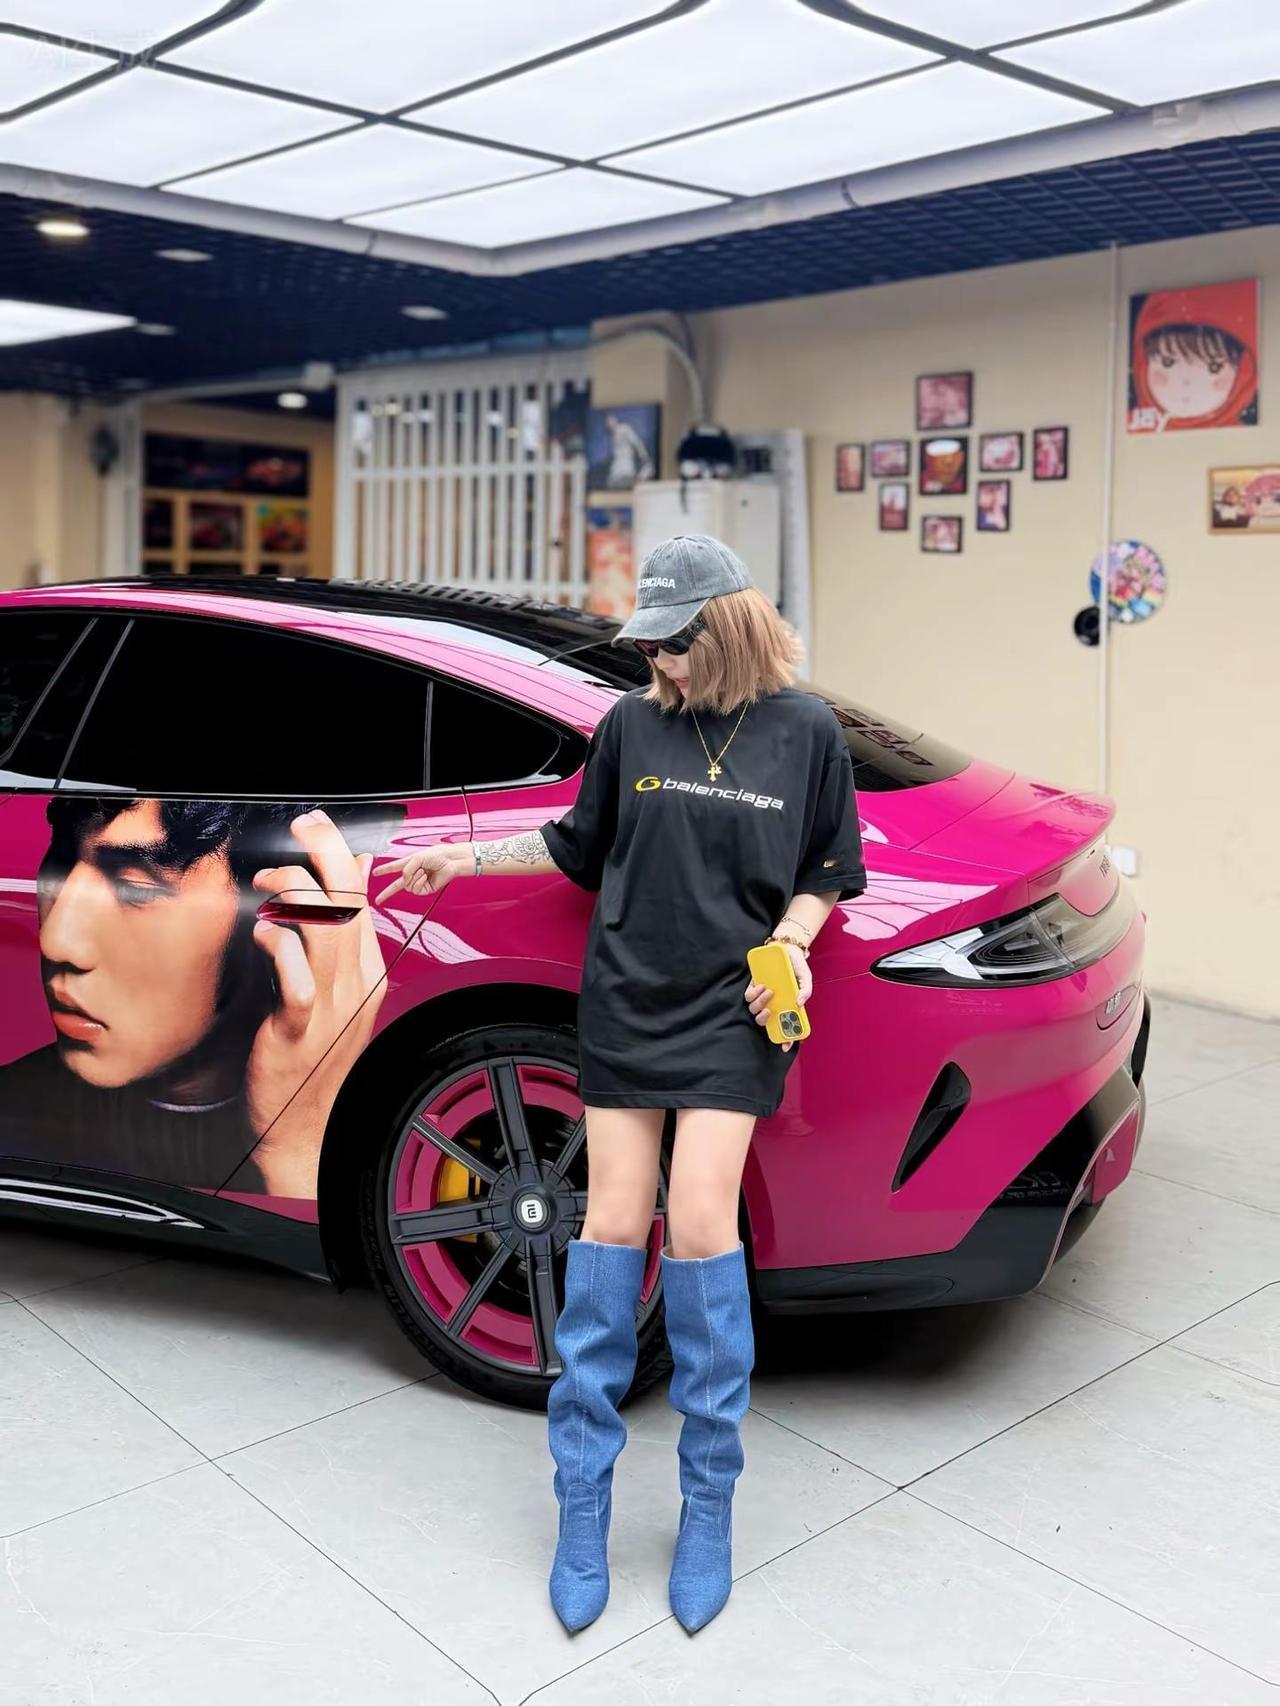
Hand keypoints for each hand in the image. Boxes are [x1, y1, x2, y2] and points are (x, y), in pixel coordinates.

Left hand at [246, 811, 387, 1196]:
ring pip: (329, 932)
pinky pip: (298, 983)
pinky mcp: (301, 1031)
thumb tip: (352, 882)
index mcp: (367, 973)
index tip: (315, 827)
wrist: (308, 1129)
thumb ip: (342, 939)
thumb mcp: (337, 993)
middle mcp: (357, 984)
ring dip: (297, 893)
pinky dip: (282, 949)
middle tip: (303, 824)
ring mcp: (333, 1008)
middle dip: (328, 854)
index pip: (364, 900)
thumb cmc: (315, 1061)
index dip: (342, 856)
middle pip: (352, 904)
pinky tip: (263, 931)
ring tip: (269, 878)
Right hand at [372, 843, 457, 902]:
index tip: (374, 873)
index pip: (393, 867)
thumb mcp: (417, 858)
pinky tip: (424, 876)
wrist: (450, 861)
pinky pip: (415, 889)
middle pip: (396, 885)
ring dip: (413, 877)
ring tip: (422, 871)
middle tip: (377, 900)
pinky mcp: (425, 889)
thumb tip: (403, 879)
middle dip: (386, 893)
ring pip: (407, 886)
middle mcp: (413, 874)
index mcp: (409, 864)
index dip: (384, 870)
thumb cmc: (436, 855)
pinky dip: (418, 882)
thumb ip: (407, 868)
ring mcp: (419, 883)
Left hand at [744, 942, 811, 1052]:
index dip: (786, 1040)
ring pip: (755, 1010)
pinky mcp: (754, 986)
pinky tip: (762, 985)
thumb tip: (799, 1003)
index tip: (785, 1047)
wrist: (786, 949)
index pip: (786, 1028)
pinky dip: (753, 994)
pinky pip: (748, 997)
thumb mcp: (806, 978)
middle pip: (766, 1022)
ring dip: (760, 1003)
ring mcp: (763, 996)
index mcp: (787, 1007)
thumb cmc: (797, 966)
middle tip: (770, 1012)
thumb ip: (805, 991)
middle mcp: (774, 1004)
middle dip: (766, 1021)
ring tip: (769, 991)